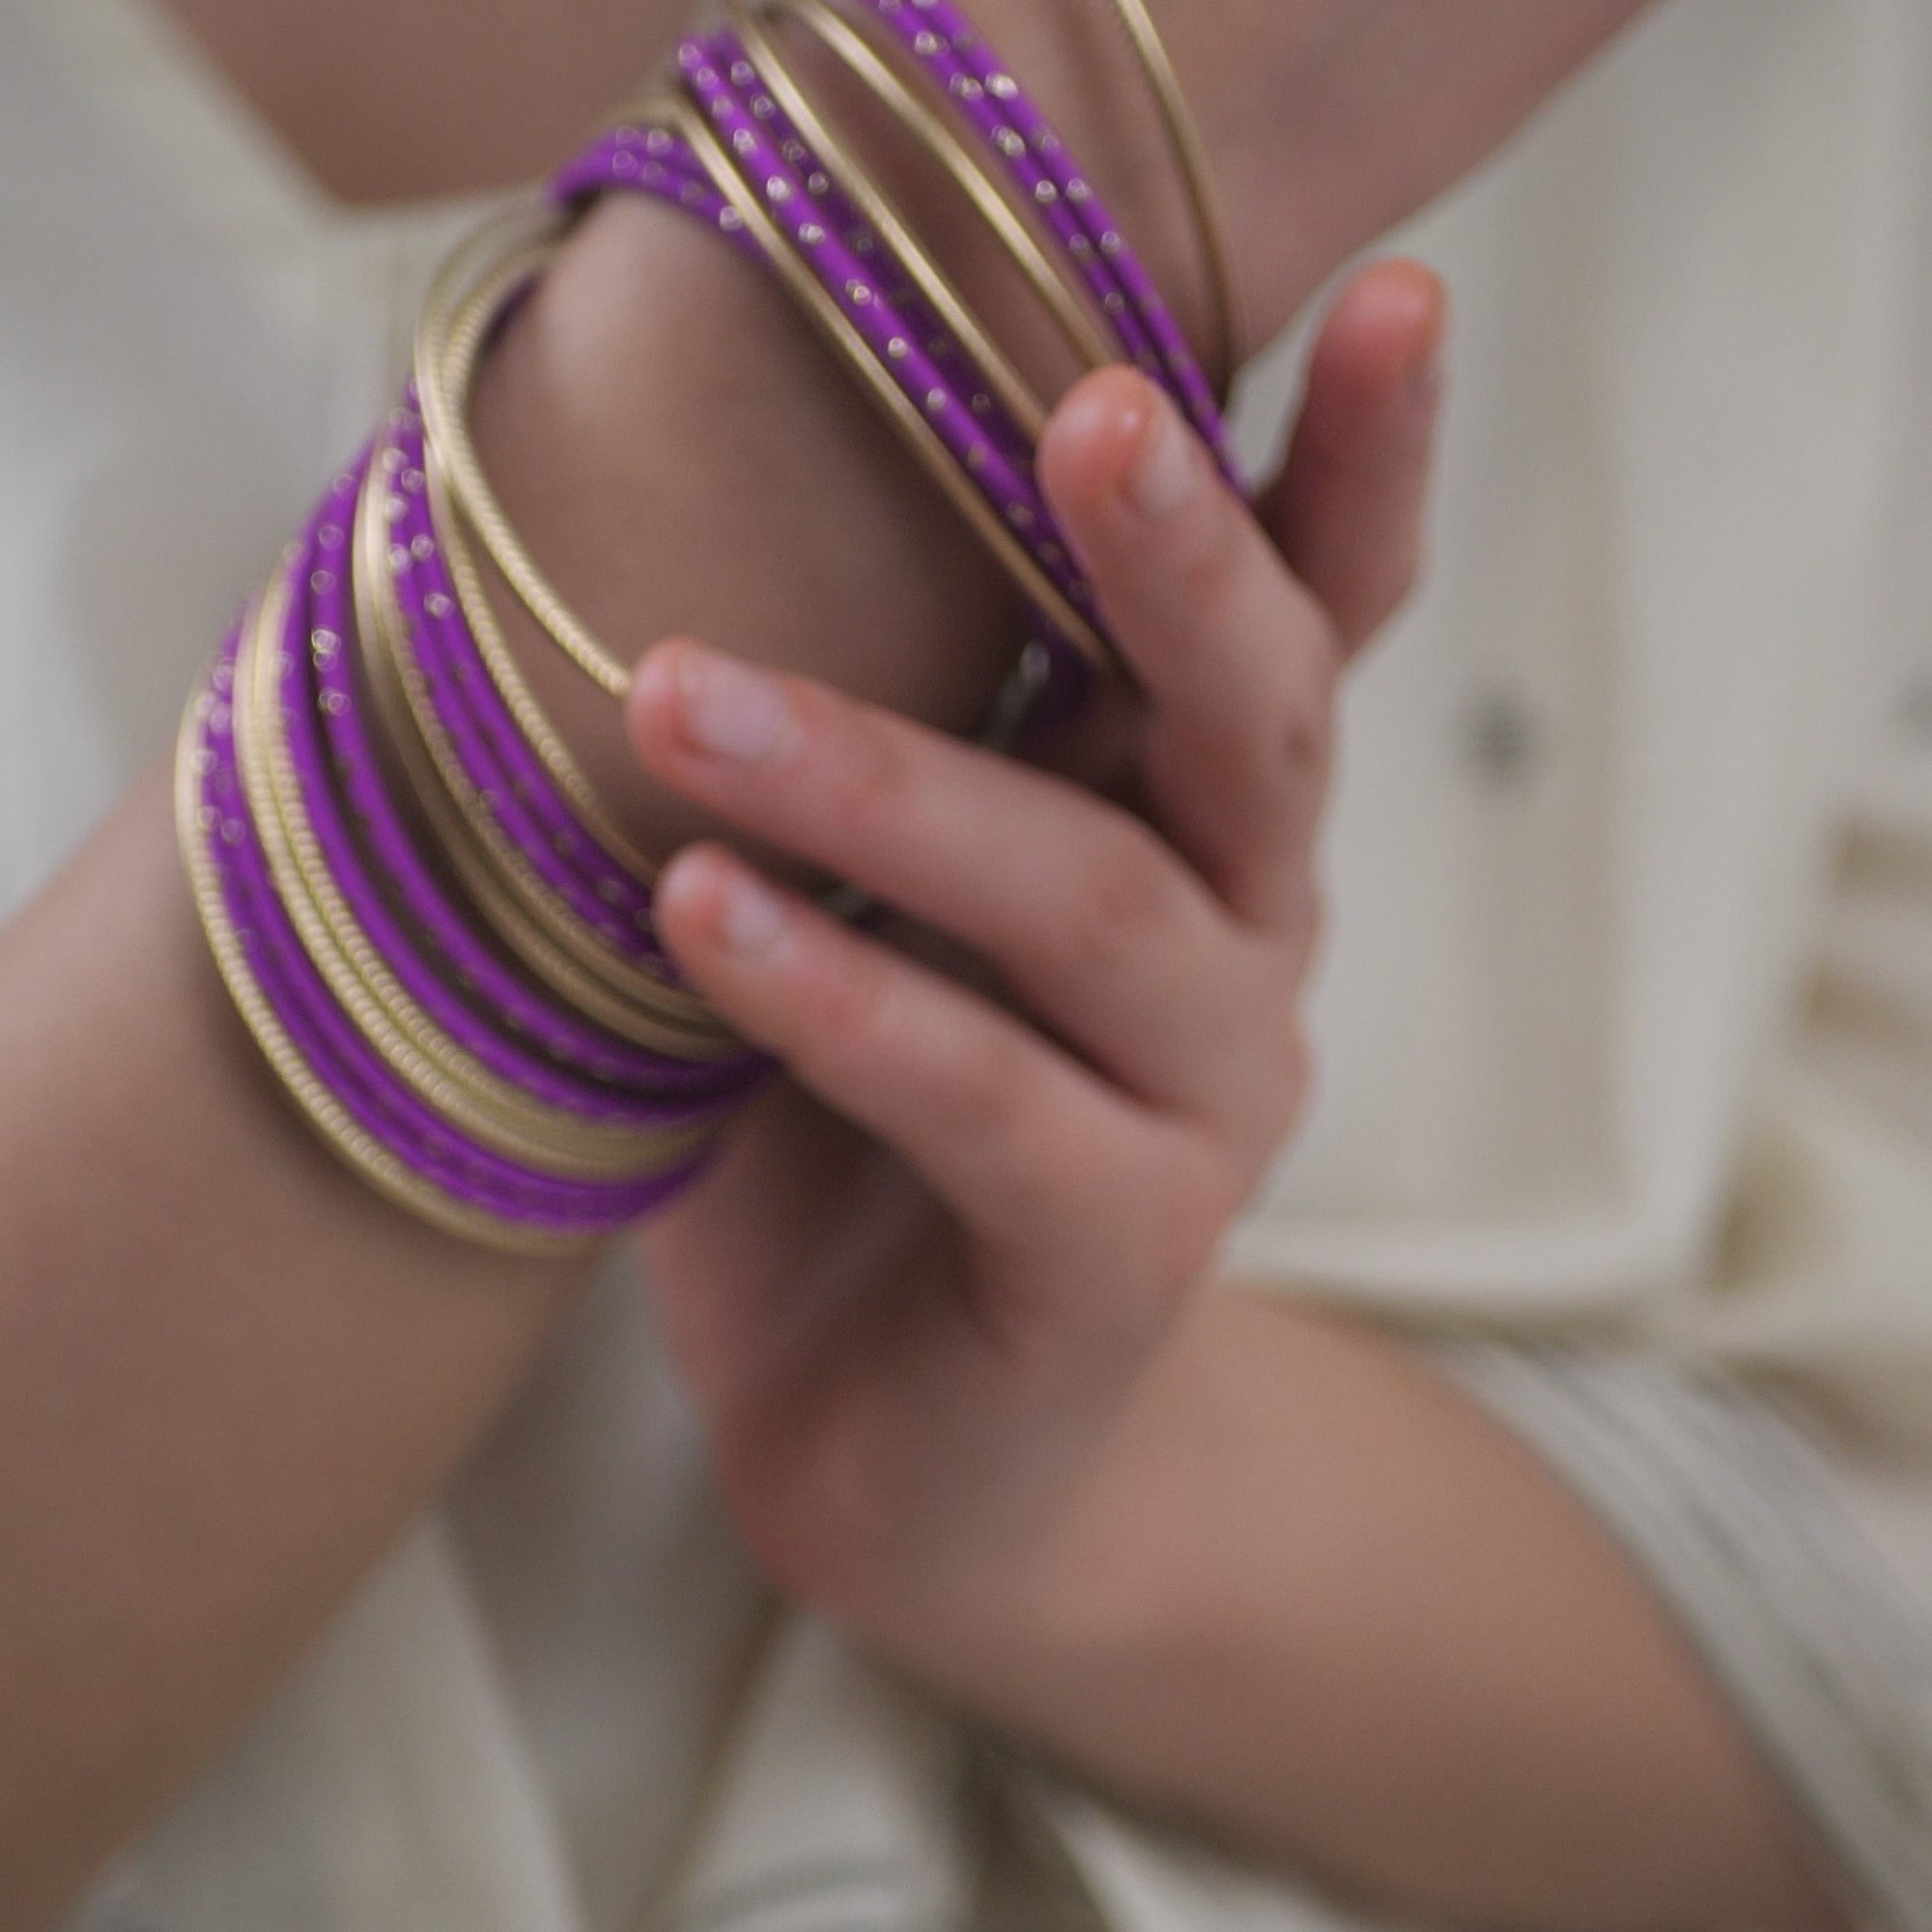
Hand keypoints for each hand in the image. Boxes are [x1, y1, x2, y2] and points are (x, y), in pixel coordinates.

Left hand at [623, 261, 1444, 1657]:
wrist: (914, 1452)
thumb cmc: (868, 1138)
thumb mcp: (888, 905)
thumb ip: (885, 747)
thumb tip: (701, 532)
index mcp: (1191, 823)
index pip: (1306, 619)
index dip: (1353, 467)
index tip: (1389, 291)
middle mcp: (1243, 937)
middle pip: (1266, 722)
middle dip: (1190, 562)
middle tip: (1100, 416)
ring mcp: (1205, 1103)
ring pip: (1096, 907)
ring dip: (891, 789)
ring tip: (684, 699)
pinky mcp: (1121, 1254)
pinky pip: (989, 1107)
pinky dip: (843, 1004)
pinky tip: (697, 918)